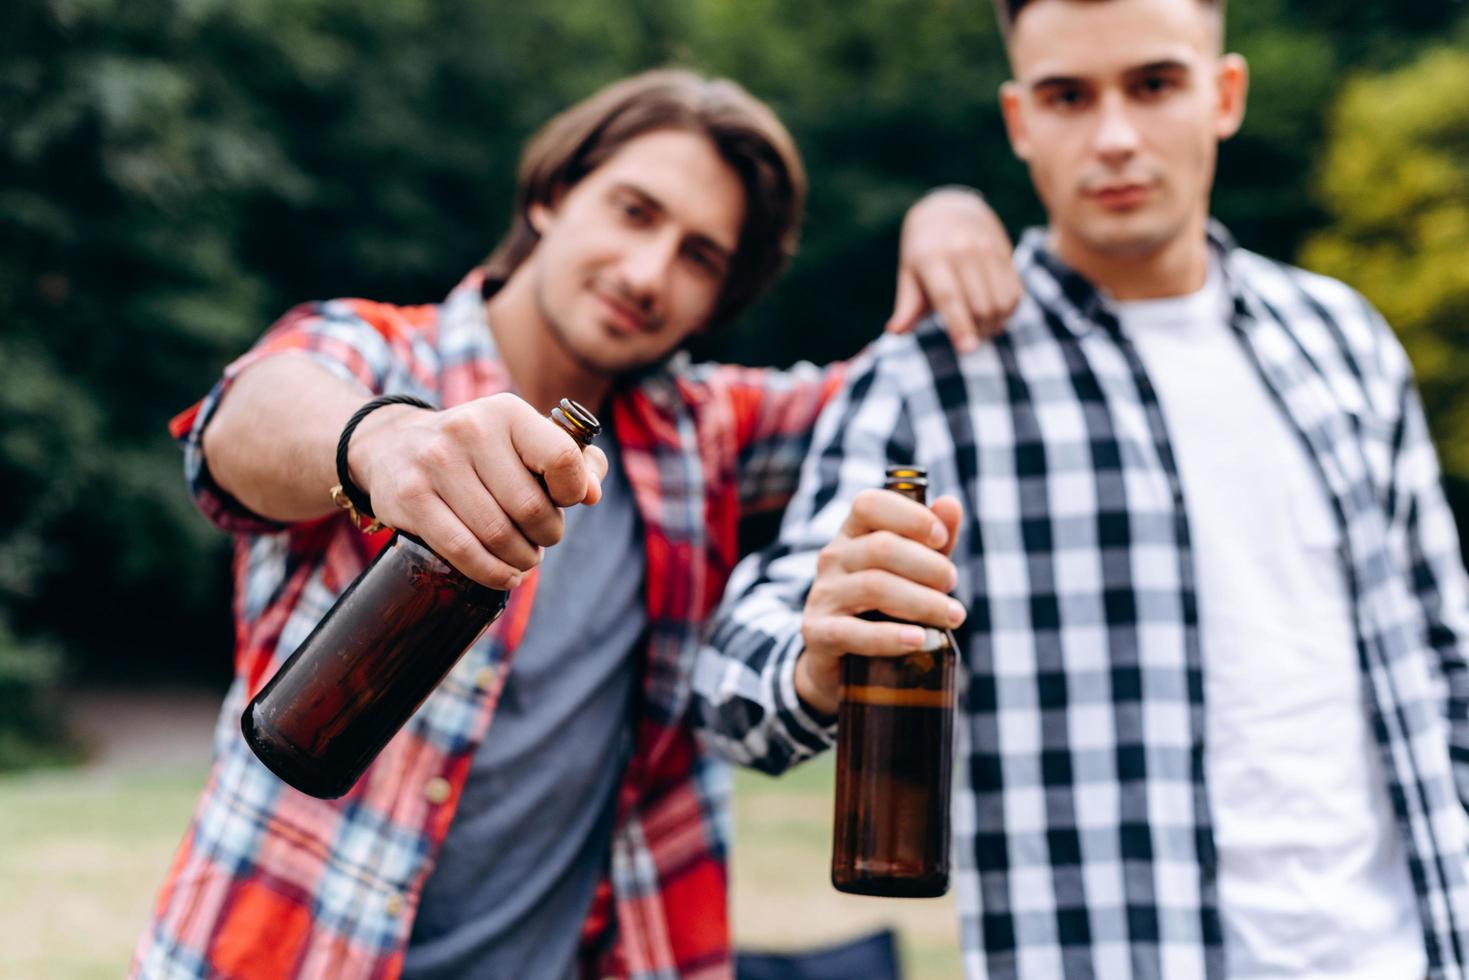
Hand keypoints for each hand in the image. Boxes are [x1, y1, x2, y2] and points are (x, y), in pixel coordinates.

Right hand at [346, 393, 608, 589]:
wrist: (394, 445)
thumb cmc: (478, 450)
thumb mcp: (522, 439)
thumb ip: (574, 460)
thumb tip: (593, 494)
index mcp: (507, 411)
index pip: (562, 458)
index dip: (573, 492)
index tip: (564, 503)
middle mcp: (469, 430)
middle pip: (530, 507)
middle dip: (546, 534)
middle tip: (540, 539)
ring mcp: (435, 463)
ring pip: (498, 535)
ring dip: (521, 559)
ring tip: (524, 558)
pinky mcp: (409, 498)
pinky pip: (463, 551)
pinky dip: (492, 573)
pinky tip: (505, 575)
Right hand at [795, 488, 964, 715]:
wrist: (838, 661)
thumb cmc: (880, 605)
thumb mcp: (908, 570)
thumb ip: (931, 541)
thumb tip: (951, 504)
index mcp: (851, 535)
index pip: (869, 504)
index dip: (910, 515)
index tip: (941, 537)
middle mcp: (832, 559)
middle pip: (881, 547)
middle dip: (928, 565)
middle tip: (952, 584)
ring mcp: (823, 596)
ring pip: (874, 586)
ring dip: (922, 602)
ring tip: (951, 616)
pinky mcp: (818, 634)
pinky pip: (853, 632)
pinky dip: (891, 636)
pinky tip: (919, 640)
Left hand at [886, 187, 1020, 352]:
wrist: (950, 207)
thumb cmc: (923, 251)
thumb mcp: (909, 273)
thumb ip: (907, 305)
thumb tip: (895, 332)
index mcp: (932, 257)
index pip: (949, 297)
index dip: (960, 326)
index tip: (968, 350)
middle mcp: (962, 250)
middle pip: (980, 304)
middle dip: (979, 332)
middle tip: (972, 343)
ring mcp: (987, 249)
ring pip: (1001, 300)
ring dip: (996, 324)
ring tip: (985, 331)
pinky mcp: (1005, 251)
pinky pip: (1015, 290)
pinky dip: (1008, 311)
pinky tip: (997, 316)